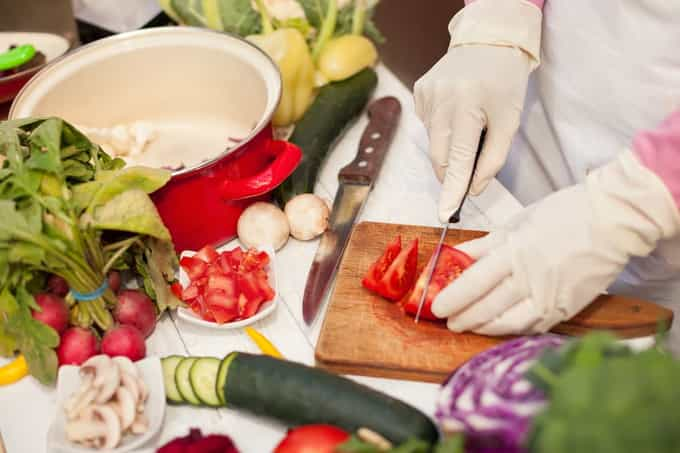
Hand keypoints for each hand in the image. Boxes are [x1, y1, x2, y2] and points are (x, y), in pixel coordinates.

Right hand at [413, 0, 541, 222]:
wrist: (488, 40)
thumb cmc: (504, 81)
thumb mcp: (510, 120)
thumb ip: (493, 158)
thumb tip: (473, 188)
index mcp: (468, 105)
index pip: (458, 159)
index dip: (453, 189)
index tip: (445, 213)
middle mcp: (441, 99)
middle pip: (440, 156)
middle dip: (453, 170)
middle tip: (471, 166)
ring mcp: (425, 95)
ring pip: (434, 143)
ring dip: (450, 145)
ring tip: (469, 123)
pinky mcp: (418, 91)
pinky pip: (428, 125)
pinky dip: (442, 129)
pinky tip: (456, 111)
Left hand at [431, 151, 679, 334]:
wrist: (613, 222)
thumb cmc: (565, 214)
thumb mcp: (517, 222)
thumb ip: (484, 244)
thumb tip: (454, 255)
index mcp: (515, 252)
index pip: (475, 282)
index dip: (453, 298)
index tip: (436, 306)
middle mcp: (531, 279)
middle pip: (487, 307)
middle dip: (463, 317)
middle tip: (446, 321)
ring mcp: (550, 297)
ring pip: (509, 322)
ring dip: (483, 327)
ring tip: (467, 325)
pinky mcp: (565, 308)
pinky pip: (533, 326)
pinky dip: (511, 328)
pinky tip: (498, 326)